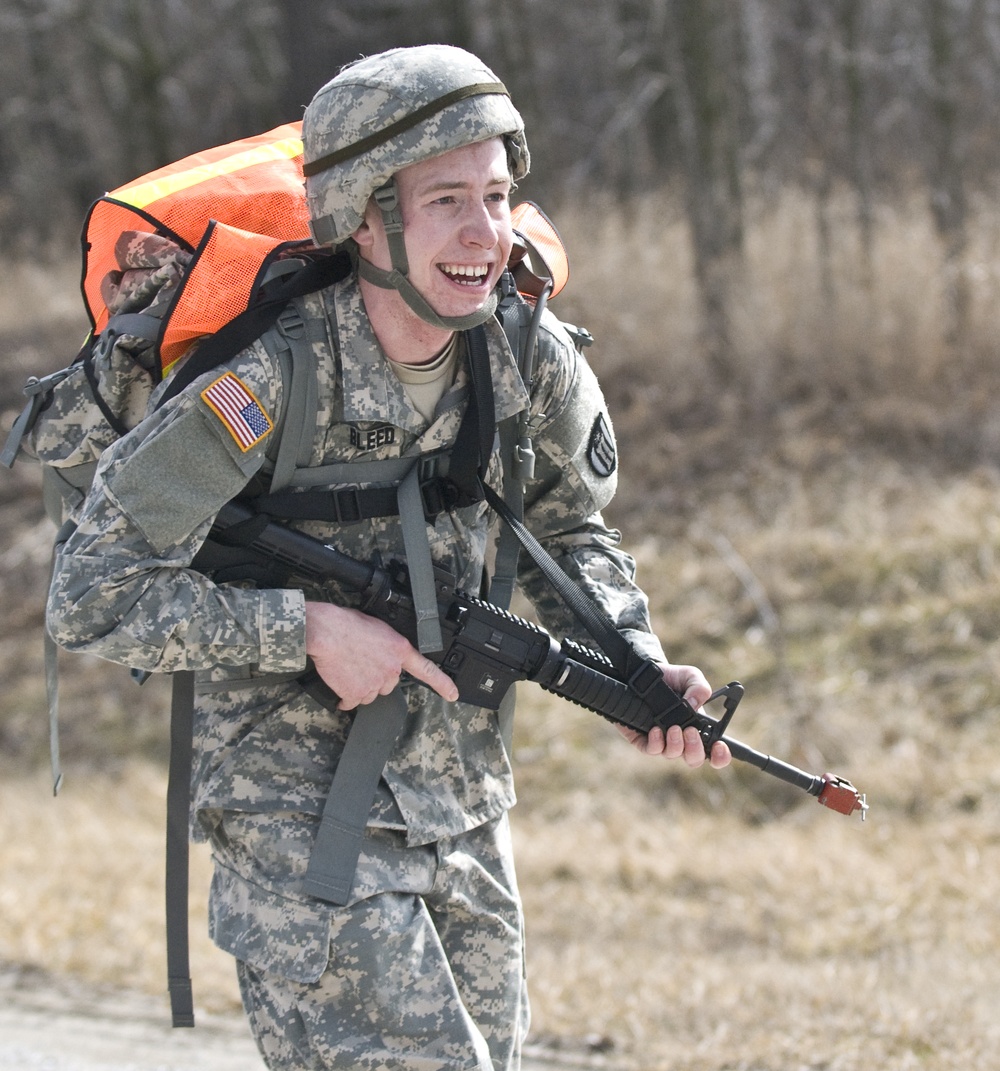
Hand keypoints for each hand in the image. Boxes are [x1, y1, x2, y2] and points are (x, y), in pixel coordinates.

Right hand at [305, 600, 458, 709]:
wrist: (325, 632)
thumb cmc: (345, 623)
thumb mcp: (378, 628)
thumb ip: (388, 645)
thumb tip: (384, 654)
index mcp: (399, 650)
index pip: (428, 670)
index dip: (442, 684)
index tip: (453, 694)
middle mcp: (391, 669)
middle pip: (388, 683)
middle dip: (376, 677)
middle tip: (361, 662)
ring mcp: (374, 684)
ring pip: (370, 693)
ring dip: (360, 685)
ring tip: (348, 666)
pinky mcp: (356, 694)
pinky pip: (352, 701)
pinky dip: (345, 695)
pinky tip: (339, 679)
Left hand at [616, 662, 731, 767]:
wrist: (645, 674)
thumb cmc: (672, 678)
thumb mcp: (690, 676)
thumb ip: (700, 687)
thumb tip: (695, 705)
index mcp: (699, 727)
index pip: (714, 752)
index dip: (721, 757)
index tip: (720, 747)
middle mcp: (683, 739)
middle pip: (694, 759)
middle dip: (695, 749)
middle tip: (690, 731)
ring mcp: (664, 742)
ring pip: (673, 755)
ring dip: (676, 744)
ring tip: (673, 727)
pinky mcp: (645, 740)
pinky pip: (652, 750)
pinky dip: (656, 743)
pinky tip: (655, 729)